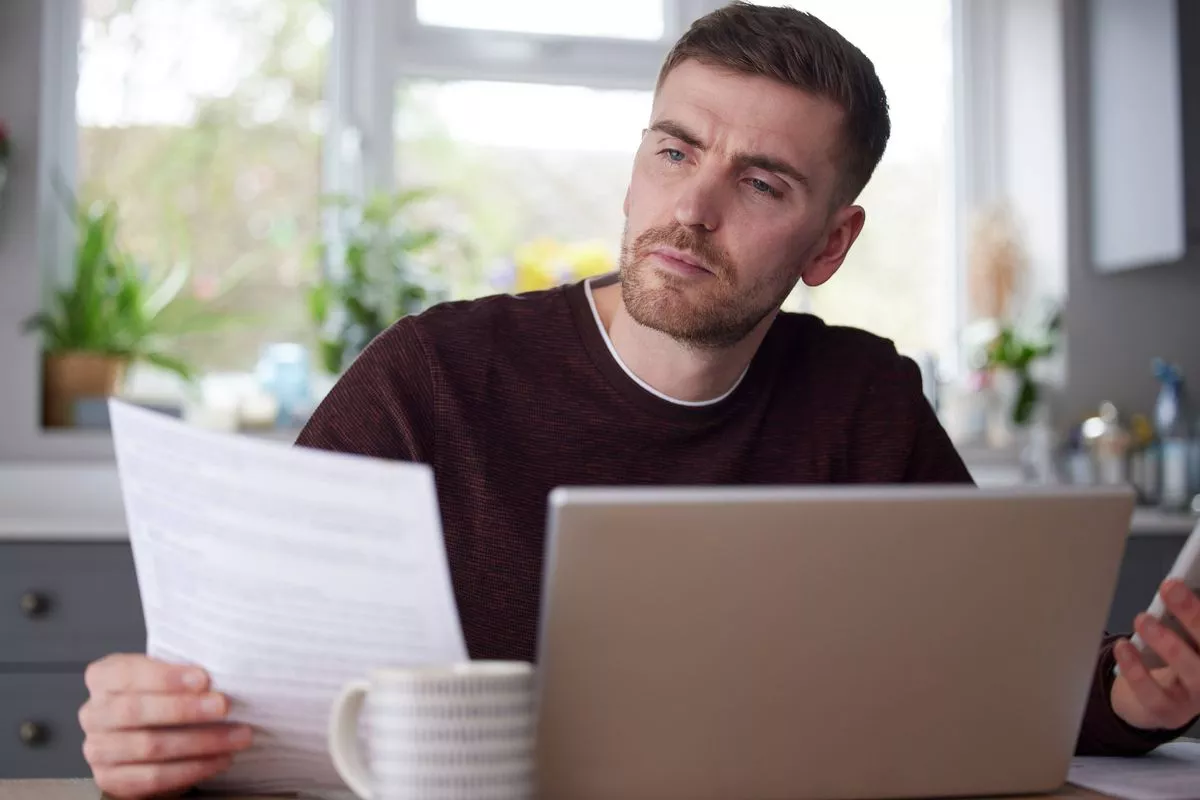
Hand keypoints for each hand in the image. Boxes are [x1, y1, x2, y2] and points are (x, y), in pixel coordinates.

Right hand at [79, 653, 253, 797]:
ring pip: (149, 746)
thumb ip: (182, 674)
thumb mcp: (167, 677)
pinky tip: (219, 759)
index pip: (127, 673)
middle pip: (135, 711)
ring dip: (200, 741)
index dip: (165, 677)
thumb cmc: (162, 698)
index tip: (203, 679)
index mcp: (103, 678)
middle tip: (224, 706)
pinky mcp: (110, 779)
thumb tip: (223, 674)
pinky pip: (153, 777)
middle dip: (185, 709)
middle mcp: (93, 713)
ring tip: (236, 735)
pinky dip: (192, 768)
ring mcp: (98, 749)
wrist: (149, 739)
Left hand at [1110, 579, 1199, 731]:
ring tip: (1143, 619)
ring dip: (1167, 642)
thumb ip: (1183, 617)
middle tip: (1170, 587)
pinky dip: (1137, 669)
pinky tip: (1123, 647)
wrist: (1156, 703)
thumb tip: (1174, 584)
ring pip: (1192, 672)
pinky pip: (1154, 693)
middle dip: (1193, 615)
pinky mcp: (1170, 712)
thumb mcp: (1181, 636)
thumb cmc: (1173, 658)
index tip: (1184, 582)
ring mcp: (1197, 697)